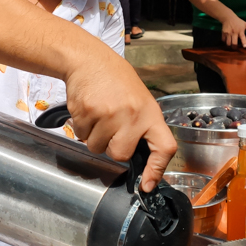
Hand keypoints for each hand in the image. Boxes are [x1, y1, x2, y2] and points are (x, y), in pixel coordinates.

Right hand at [64, 53, 176, 191]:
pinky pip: (81, 136)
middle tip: (111, 128)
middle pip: (120, 155)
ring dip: (95, 137)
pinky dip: (82, 128)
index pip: (163, 148)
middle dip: (112, 148)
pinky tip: (88, 111)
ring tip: (99, 115)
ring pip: (97, 148)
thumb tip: (141, 161)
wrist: (90, 60)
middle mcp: (131, 115)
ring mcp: (108, 114)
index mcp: (150, 113)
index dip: (156, 170)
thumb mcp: (140, 100)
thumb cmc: (117, 81)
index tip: (147, 185)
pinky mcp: (86, 113)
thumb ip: (142, 128)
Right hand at [221, 14, 245, 46]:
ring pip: (228, 43)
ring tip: (231, 45)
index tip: (245, 46)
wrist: (228, 17)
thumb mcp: (245, 24)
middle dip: (235, 47)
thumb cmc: (238, 21)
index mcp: (240, 30)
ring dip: (230, 45)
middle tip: (235, 48)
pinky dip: (225, 42)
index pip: (243, 37)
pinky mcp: (223, 33)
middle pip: (234, 43)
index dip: (244, 42)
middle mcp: (234, 32)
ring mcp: (228, 33)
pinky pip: (223, 40)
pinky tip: (227, 41)